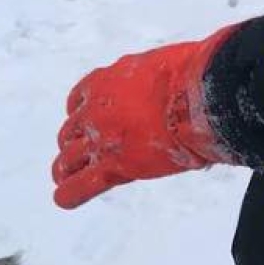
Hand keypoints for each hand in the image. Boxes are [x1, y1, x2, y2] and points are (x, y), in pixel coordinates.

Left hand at [52, 23, 242, 208]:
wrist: (200, 95)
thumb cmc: (192, 76)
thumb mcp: (161, 64)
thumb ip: (152, 79)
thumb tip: (171, 86)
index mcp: (105, 81)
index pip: (79, 99)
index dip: (81, 112)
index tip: (86, 120)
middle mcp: (95, 109)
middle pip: (71, 131)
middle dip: (74, 142)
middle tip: (79, 155)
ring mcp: (100, 139)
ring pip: (68, 159)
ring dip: (65, 169)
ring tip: (64, 178)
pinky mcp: (113, 165)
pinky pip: (81, 185)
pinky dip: (69, 194)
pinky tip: (63, 199)